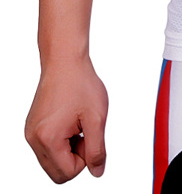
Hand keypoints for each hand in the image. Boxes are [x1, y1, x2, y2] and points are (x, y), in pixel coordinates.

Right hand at [25, 56, 108, 183]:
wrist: (65, 62)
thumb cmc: (81, 84)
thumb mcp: (97, 118)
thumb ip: (97, 149)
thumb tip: (97, 172)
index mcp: (47, 139)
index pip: (68, 173)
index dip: (86, 157)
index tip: (90, 133)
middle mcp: (33, 140)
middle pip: (57, 172)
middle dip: (76, 156)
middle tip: (85, 130)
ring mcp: (30, 134)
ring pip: (52, 161)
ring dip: (70, 148)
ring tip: (78, 123)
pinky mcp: (32, 128)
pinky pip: (47, 148)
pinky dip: (62, 140)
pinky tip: (70, 120)